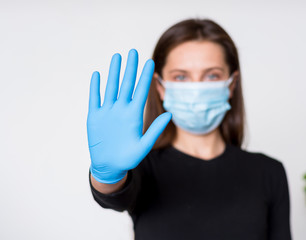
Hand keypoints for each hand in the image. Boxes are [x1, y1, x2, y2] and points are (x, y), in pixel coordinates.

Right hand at [87, 49, 170, 183]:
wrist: (109, 166)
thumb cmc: (128, 158)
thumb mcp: (144, 145)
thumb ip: (155, 129)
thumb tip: (171, 114)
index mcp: (134, 115)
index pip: (141, 91)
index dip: (145, 77)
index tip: (150, 62)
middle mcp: (121, 110)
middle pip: (126, 84)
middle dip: (130, 68)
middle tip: (134, 51)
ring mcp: (107, 112)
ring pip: (111, 87)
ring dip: (113, 72)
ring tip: (117, 57)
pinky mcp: (94, 117)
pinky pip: (95, 98)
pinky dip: (95, 87)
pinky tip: (97, 74)